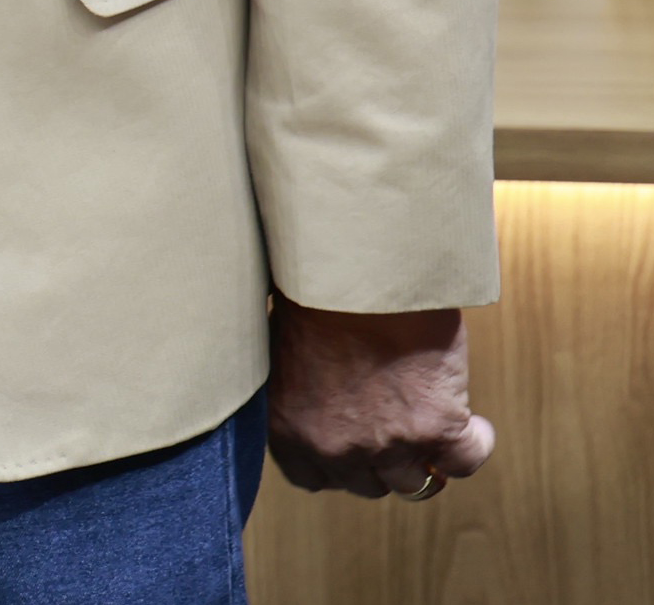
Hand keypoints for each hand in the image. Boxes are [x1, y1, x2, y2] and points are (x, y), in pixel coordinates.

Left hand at [266, 303, 495, 498]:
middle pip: (367, 483)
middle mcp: (336, 447)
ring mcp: (388, 442)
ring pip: (415, 483)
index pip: (313, 478)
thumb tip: (308, 395)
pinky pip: (465, 460)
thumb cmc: (311, 295)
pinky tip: (473, 424)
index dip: (336, 464)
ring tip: (432, 426)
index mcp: (289, 429)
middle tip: (392, 428)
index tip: (351, 446)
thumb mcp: (281, 350)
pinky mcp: (437, 427)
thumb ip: (295, 389)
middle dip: (378, 460)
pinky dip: (474, 444)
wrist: (353, 273)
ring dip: (424, 458)